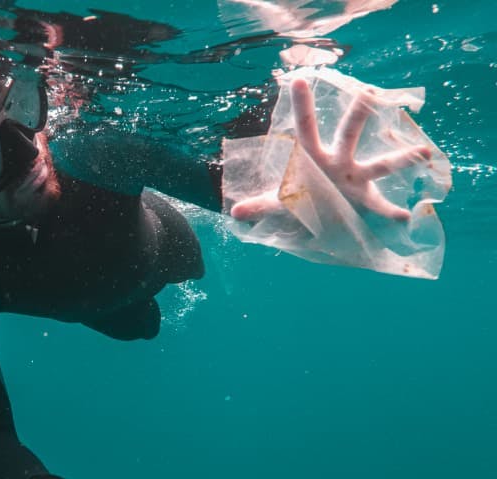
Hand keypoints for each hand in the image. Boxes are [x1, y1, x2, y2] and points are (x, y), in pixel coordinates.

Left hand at [231, 78, 431, 221]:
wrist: (320, 217)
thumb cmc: (300, 199)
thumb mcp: (278, 203)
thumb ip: (259, 206)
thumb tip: (234, 213)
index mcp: (312, 157)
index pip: (305, 127)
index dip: (302, 106)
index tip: (298, 80)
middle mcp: (338, 161)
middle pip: (349, 133)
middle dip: (359, 115)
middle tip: (371, 92)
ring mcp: (356, 178)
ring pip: (380, 165)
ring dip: (401, 159)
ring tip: (424, 152)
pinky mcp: (366, 200)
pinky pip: (380, 206)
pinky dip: (391, 212)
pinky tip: (404, 217)